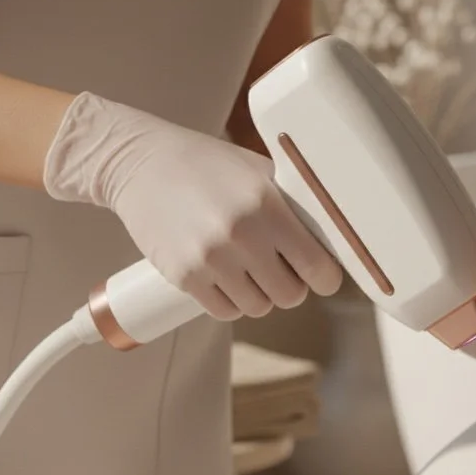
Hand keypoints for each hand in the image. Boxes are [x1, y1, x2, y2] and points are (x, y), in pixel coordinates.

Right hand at [43, 92, 341, 319]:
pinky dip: (231, 301)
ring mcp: (210, 258)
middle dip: (290, 284)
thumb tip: (335, 236)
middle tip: (279, 267)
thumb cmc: (209, 164)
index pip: (318, 268)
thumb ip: (295, 204)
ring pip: (258, 307)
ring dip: (259, 294)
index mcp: (268, 205)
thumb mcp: (260, 172)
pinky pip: (225, 311)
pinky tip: (226, 277)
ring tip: (248, 267)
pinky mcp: (183, 275)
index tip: (321, 275)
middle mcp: (241, 235)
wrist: (140, 163)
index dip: (324, 277)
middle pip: (290, 295)